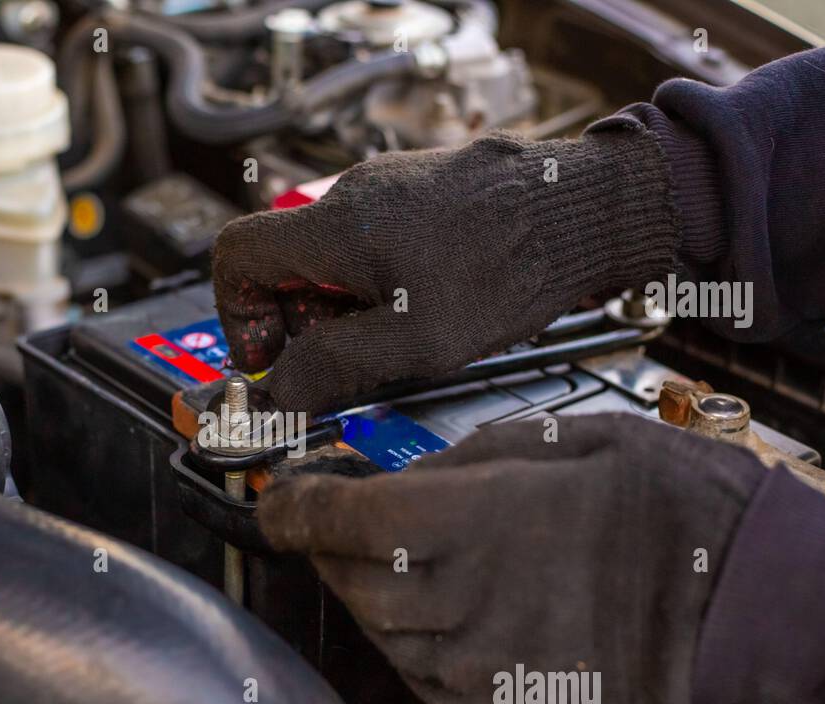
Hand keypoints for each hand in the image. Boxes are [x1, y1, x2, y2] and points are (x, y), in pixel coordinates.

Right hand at [213, 130, 677, 415]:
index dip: (240, 316)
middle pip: (288, 263)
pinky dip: (386, 284)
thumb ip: (333, 370)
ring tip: (404, 339)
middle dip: (305, 322)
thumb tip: (279, 396)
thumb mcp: (414, 344)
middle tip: (349, 362)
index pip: (236, 256)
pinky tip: (435, 309)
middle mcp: (355, 195)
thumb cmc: (511, 269)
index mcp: (336, 227)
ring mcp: (393, 186)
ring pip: (337, 256)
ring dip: (350, 307)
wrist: (589, 211)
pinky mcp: (427, 190)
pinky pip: (379, 242)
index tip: (276, 358)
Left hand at [257, 413, 766, 703]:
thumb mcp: (560, 437)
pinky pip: (428, 685)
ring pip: (382, 636)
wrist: (741, 592)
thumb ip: (463, 461)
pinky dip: (407, 650)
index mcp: (471, 518)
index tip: (278, 500)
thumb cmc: (663, 499)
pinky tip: (423, 621)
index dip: (295, 508)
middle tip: (330, 526)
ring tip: (380, 567)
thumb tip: (401, 477)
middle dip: (328, 551)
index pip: (342, 518)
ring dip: (365, 598)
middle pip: (352, 581)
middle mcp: (463, 597)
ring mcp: (485, 661)